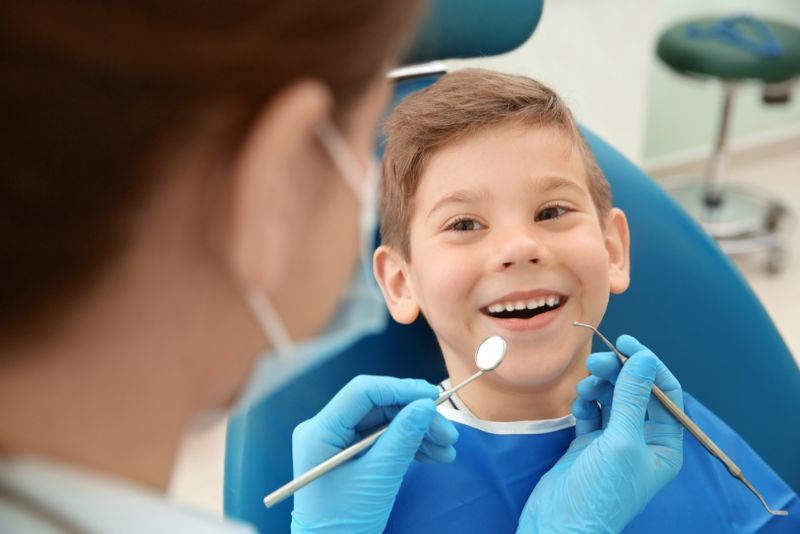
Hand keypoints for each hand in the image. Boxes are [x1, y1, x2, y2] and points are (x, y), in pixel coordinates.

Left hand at [291, 375, 458, 532]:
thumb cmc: (346, 522)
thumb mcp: (377, 478)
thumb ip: (402, 437)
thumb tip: (426, 404)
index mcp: (319, 431)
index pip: (362, 392)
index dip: (400, 389)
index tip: (434, 397)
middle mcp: (325, 430)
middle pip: (378, 406)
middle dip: (416, 416)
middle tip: (449, 434)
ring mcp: (338, 442)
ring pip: (385, 422)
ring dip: (419, 432)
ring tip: (447, 451)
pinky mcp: (352, 455)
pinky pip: (383, 439)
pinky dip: (410, 445)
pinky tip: (433, 455)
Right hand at [518, 335, 683, 532]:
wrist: (561, 525)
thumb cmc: (601, 491)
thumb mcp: (622, 440)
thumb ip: (632, 397)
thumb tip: (643, 357)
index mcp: (664, 445)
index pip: (666, 393)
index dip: (648, 365)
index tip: (626, 342)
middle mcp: (643, 441)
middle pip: (635, 392)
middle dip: (617, 374)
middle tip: (595, 361)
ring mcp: (614, 443)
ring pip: (611, 399)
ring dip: (598, 388)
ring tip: (583, 390)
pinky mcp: (589, 445)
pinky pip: (591, 412)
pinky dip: (585, 405)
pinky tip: (577, 408)